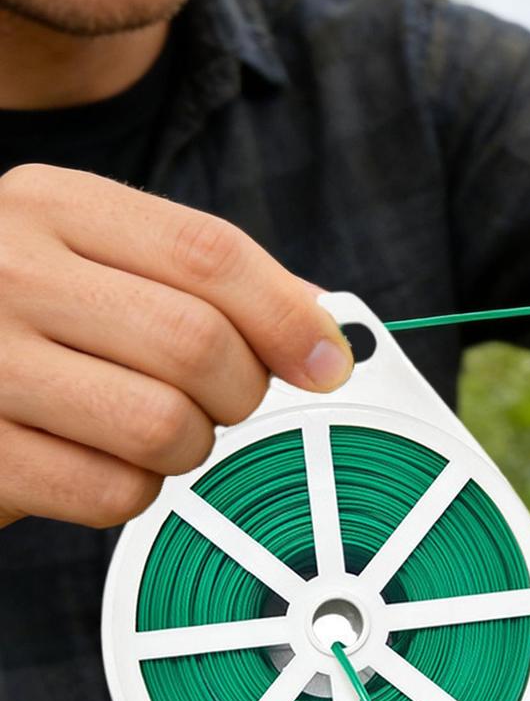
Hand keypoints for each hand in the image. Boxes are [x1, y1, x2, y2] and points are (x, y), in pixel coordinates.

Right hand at [0, 164, 351, 528]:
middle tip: (223, 399)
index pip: (210, 254)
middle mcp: (8, 271)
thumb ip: (206, 279)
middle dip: (241, 391)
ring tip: (157, 428)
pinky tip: (106, 461)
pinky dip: (136, 492)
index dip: (290, 318)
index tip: (327, 364)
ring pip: (163, 427)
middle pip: (197, 345)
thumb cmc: (30, 314)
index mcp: (54, 206)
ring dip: (190, 445)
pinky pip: (115, 493)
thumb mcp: (101, 256)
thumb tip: (323, 325)